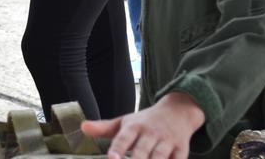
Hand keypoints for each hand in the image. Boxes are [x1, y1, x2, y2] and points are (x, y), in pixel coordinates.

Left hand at [82, 92, 204, 158]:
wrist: (177, 111)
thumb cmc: (146, 121)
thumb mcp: (125, 121)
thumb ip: (104, 128)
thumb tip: (83, 127)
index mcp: (135, 126)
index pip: (124, 138)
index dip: (118, 149)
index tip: (112, 158)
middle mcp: (151, 133)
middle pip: (142, 151)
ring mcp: (167, 142)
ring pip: (160, 158)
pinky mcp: (181, 150)